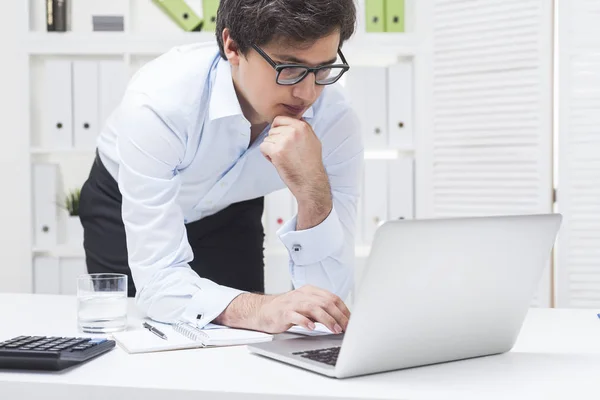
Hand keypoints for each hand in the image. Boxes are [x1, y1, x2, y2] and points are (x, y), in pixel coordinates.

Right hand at [214, 285, 350, 334]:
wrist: (263, 311)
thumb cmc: (286, 310)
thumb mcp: (306, 306)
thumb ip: (321, 310)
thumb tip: (341, 320)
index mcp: (310, 291)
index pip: (332, 298)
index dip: (344, 310)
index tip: (351, 321)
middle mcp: (303, 294)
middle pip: (326, 302)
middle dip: (339, 316)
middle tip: (346, 327)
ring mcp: (293, 303)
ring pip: (314, 308)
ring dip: (327, 319)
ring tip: (335, 329)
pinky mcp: (283, 312)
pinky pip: (296, 316)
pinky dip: (305, 321)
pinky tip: (312, 327)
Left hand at [259, 116, 326, 201]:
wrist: (310, 180)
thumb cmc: (312, 163)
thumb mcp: (313, 140)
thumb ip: (303, 128)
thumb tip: (294, 119)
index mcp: (302, 126)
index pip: (280, 118)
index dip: (277, 128)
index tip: (280, 137)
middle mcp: (293, 131)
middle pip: (272, 130)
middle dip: (275, 140)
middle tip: (285, 151)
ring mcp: (284, 141)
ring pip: (267, 139)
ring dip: (271, 148)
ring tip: (283, 157)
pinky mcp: (277, 152)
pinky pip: (263, 147)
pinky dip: (267, 155)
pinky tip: (277, 161)